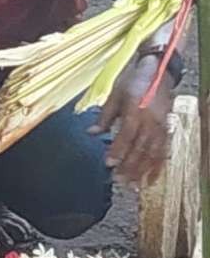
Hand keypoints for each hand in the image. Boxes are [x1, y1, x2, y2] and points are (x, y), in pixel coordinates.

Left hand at [88, 55, 172, 185]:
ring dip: (142, 170)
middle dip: (129, 166)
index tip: (108, 163)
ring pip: (152, 154)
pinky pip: (163, 152)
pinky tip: (150, 179)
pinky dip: (157, 167)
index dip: (118, 150)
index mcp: (136, 111)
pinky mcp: (166, 130)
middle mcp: (151, 121)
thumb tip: (90, 133)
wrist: (157, 72)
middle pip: (140, 148)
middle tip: (118, 180)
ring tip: (132, 185)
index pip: (126, 136)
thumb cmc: (133, 82)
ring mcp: (161, 127)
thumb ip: (104, 116)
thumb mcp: (114, 95)